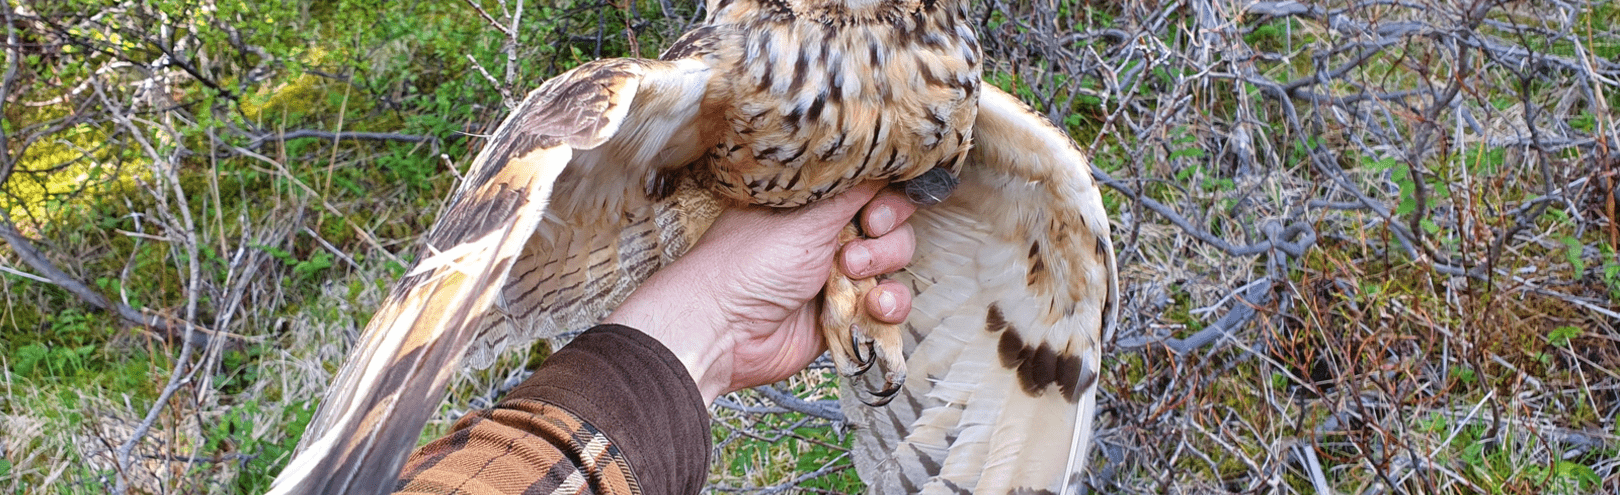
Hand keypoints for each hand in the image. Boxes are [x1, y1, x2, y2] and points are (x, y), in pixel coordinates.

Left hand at [604, 181, 919, 404]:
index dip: (886, 198)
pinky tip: (873, 308)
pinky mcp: (845, 313)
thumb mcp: (806, 218)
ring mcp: (838, 275)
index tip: (874, 213)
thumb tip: (888, 155)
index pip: (870, 188)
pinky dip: (889, 306)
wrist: (725, 331)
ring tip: (850, 276)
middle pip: (890, 225)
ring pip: (892, 264)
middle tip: (855, 245)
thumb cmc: (750, 265)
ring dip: (884, 269)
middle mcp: (828, 235)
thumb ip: (853, 190)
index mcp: (815, 204)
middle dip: (885, 237)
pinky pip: (888, 305)